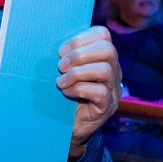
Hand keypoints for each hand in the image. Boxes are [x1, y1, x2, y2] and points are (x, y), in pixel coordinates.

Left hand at [56, 26, 120, 158]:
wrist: (67, 126)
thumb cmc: (62, 94)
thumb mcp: (63, 71)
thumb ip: (64, 57)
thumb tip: (49, 45)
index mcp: (102, 57)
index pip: (103, 35)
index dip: (80, 38)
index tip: (61, 51)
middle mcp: (113, 70)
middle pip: (107, 49)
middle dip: (79, 54)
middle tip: (60, 66)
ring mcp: (113, 89)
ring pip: (105, 70)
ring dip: (76, 73)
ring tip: (60, 82)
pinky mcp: (108, 106)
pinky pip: (99, 92)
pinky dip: (78, 89)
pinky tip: (66, 93)